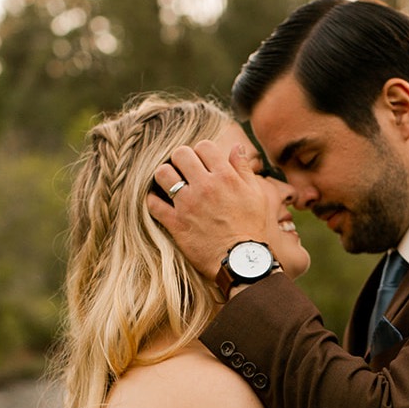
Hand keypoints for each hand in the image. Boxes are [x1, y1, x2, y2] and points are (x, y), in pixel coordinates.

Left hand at [149, 138, 275, 279]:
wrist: (243, 261)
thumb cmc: (252, 227)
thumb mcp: (256, 194)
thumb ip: (243, 168)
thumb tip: (235, 147)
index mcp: (225, 176)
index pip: (203, 146)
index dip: (201, 152)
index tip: (202, 163)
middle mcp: (205, 186)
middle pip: (180, 154)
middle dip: (180, 159)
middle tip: (183, 171)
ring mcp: (188, 204)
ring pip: (162, 174)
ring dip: (164, 176)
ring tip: (170, 183)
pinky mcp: (176, 223)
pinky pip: (153, 204)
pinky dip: (153, 200)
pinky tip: (159, 201)